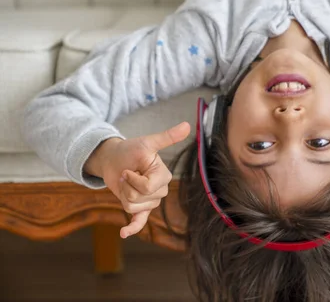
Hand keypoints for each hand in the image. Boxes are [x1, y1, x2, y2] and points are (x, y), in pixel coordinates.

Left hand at [85, 122, 190, 238]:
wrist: (113, 159)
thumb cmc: (131, 150)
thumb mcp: (147, 143)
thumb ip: (167, 137)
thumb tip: (188, 125)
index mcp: (164, 175)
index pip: (148, 187)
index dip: (133, 179)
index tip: (128, 169)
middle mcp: (161, 189)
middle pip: (140, 198)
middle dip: (126, 186)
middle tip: (125, 174)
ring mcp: (151, 200)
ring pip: (133, 208)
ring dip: (122, 195)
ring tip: (124, 183)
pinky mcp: (140, 207)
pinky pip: (139, 222)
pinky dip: (131, 228)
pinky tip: (123, 232)